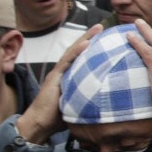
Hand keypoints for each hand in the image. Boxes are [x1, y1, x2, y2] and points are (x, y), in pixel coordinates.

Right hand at [16, 24, 101, 142]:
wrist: (40, 124)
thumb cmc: (59, 117)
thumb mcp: (80, 104)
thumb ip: (91, 97)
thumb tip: (110, 99)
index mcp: (69, 76)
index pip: (82, 58)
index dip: (92, 47)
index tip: (106, 38)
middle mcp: (63, 71)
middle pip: (78, 50)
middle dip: (90, 37)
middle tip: (102, 26)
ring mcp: (58, 73)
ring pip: (73, 52)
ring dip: (85, 39)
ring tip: (97, 28)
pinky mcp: (55, 78)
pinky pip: (67, 62)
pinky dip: (77, 52)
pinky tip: (86, 43)